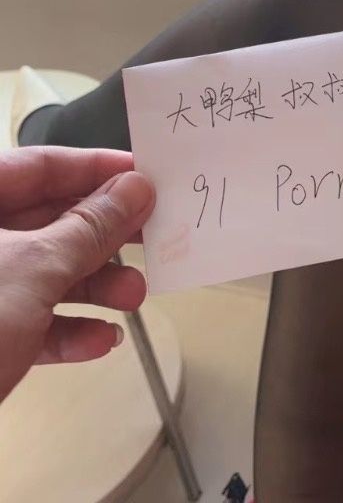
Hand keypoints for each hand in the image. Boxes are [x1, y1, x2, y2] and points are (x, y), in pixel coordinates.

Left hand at [0, 146, 154, 401]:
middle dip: (102, 236)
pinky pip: (27, 321)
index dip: (96, 168)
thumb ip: (90, 226)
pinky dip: (64, 329)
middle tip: (152, 239)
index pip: (39, 165)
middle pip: (46, 221)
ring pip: (40, 273)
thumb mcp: (35, 269)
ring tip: (134, 297)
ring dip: (93, 286)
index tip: (147, 177)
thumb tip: (136, 188)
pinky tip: (101, 341)